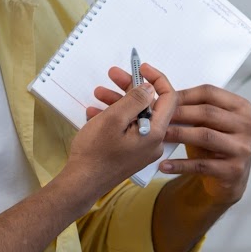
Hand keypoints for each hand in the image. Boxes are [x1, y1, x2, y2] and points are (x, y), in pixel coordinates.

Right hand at [64, 73, 175, 201]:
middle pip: (149, 105)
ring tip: (98, 93)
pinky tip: (96, 112)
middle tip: (112, 75)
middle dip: (130, 88)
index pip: (169, 98)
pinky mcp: (132, 152)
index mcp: (155, 133)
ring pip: (136, 116)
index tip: (140, 68)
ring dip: (118, 101)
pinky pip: (128, 128)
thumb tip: (150, 87)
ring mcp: (143, 148)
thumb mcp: (114, 118)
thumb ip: (135, 99)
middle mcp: (154, 141)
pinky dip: (115, 118)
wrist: (81, 183)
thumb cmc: (95, 153)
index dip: (156, 78)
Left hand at [91, 64, 250, 208]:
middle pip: (207, 112)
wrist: (229, 179)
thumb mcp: (205, 122)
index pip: (209, 93)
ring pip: (204, 135)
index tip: (159, 93)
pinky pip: (202, 165)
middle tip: (153, 115)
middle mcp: (247, 125)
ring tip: (157, 136)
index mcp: (241, 107)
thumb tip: (155, 87)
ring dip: (177, 134)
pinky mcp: (234, 170)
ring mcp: (242, 148)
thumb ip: (189, 106)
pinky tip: (163, 164)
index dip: (182, 93)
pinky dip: (180, 164)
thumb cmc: (213, 145)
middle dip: (177, 112)